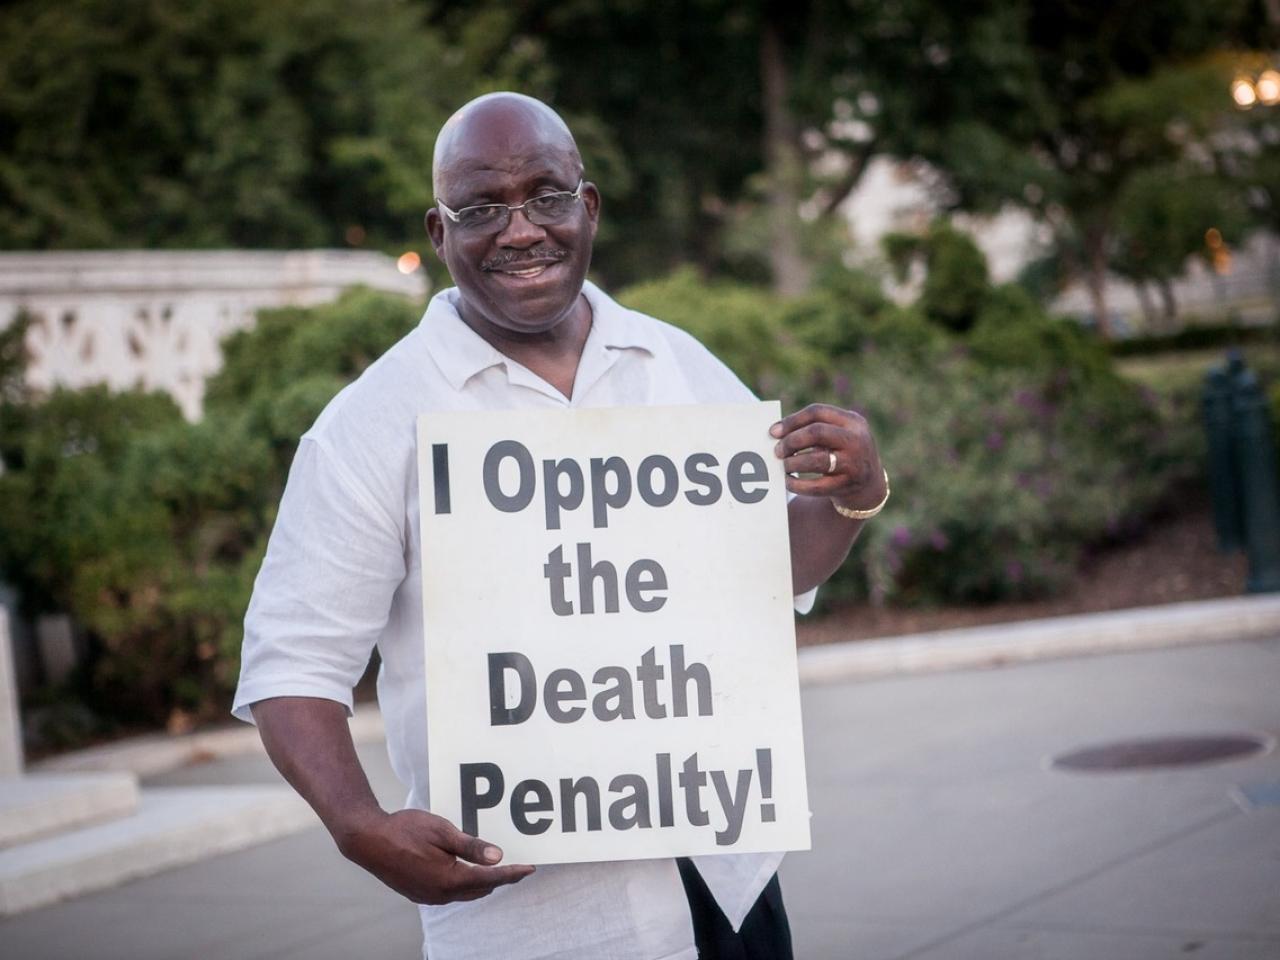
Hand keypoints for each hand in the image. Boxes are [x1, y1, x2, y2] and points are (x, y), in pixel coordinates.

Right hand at [337, 808, 534, 904]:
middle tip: (518, 867)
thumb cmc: (404, 831)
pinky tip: (467, 871)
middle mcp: (440, 894)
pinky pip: (450, 892)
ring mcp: (428, 896)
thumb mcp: (442, 832)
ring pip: (465, 893)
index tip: (530, 868)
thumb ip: (471, 847)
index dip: (512, 873)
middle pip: (480, 890)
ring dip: (482, 883)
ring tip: (497, 869)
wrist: (368, 840)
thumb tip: (497, 857)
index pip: (490, 879)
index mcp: (449, 880)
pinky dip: (465, 883)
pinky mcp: (419, 893)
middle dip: (500, 879)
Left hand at [770, 403, 885, 513]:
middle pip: (817, 432)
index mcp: (853, 421)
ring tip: (784, 465)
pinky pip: (817, 486)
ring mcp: (854, 464)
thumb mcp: (838, 434)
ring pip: (817, 460)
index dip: (792, 420)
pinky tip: (789, 482)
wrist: (869, 484)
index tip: (773, 431)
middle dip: (792, 441)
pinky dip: (798, 485)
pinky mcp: (847, 486)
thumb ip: (815, 428)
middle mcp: (857, 440)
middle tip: (778, 451)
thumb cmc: (842, 452)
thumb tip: (776, 432)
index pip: (817, 412)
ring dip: (794, 463)